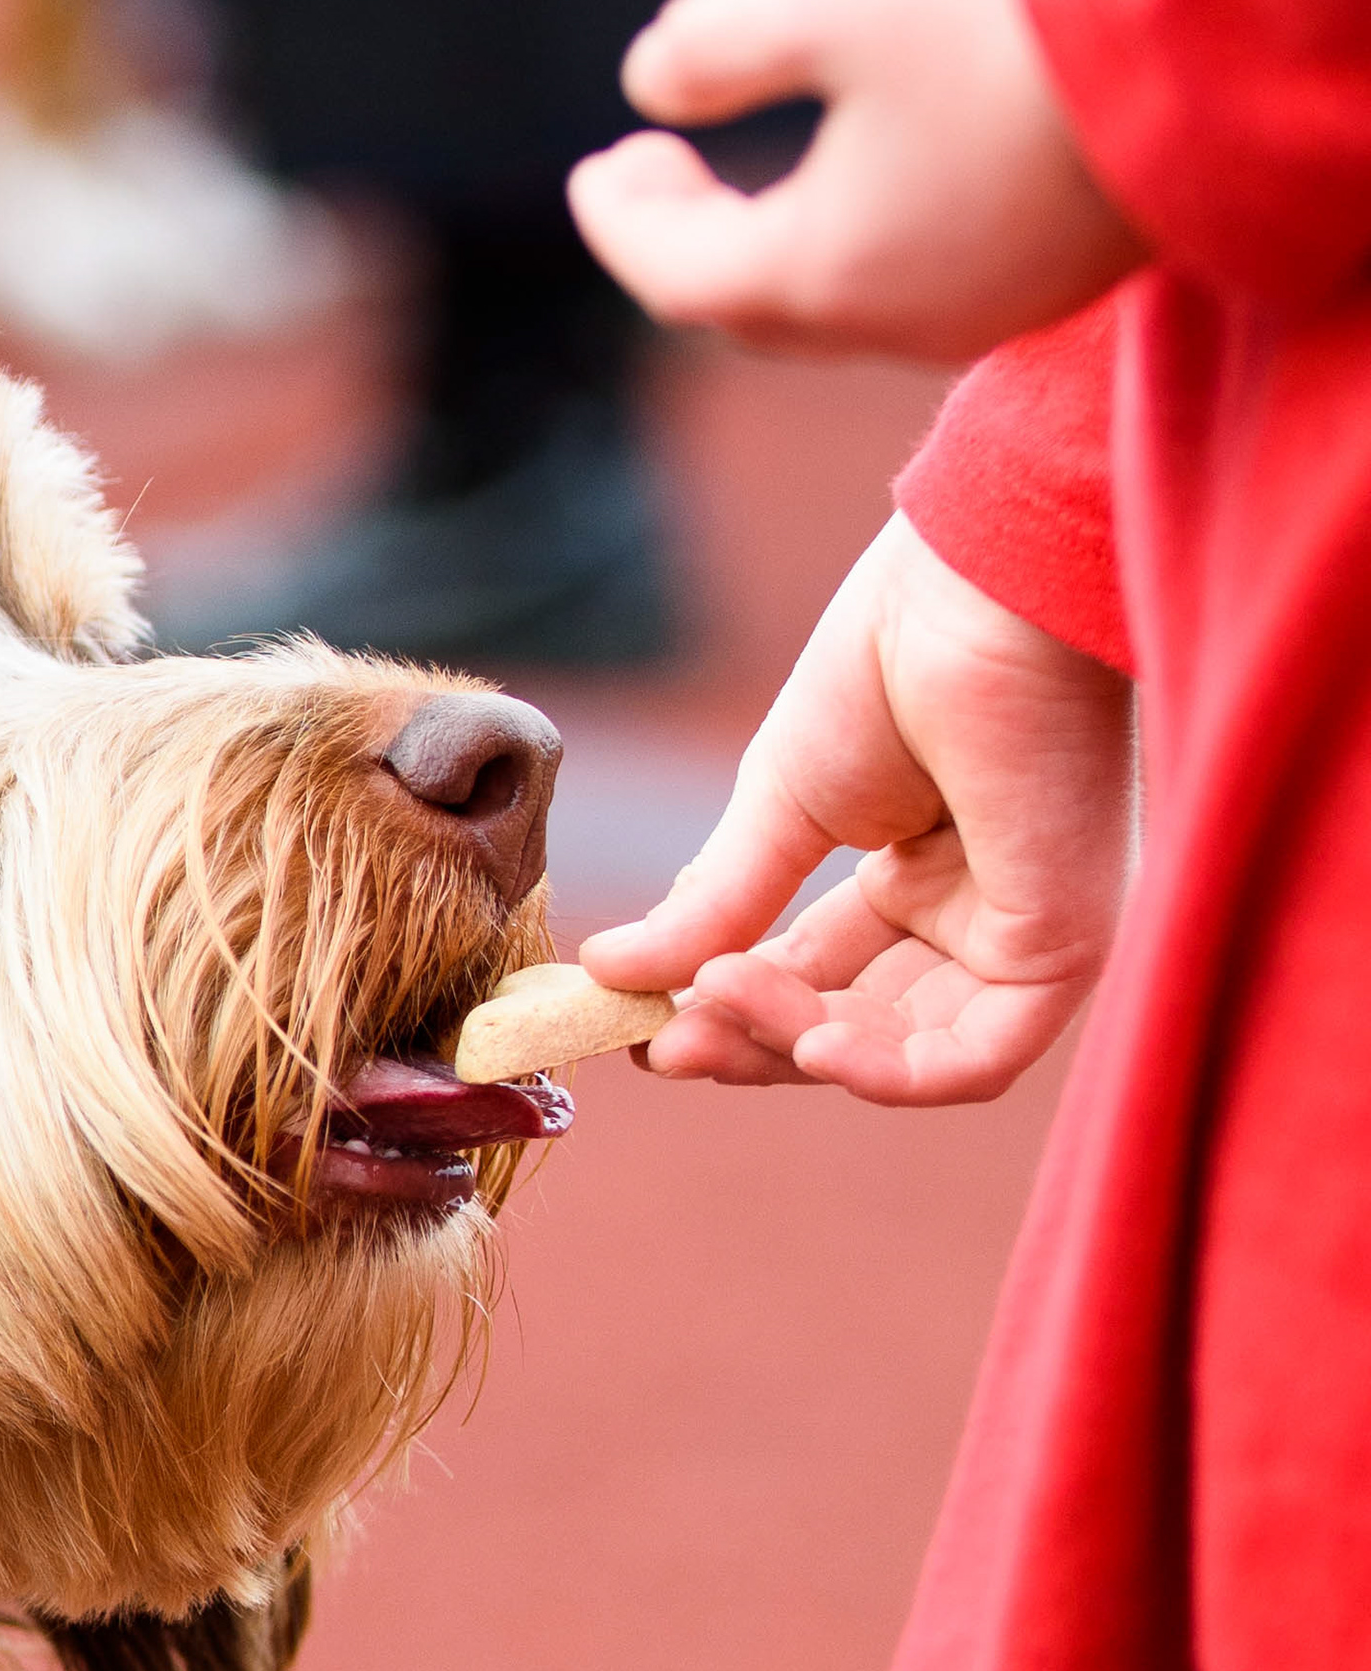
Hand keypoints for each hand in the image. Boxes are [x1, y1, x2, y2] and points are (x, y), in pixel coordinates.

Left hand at [569, 0, 1146, 363]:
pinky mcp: (1064, 273)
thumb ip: (718, 42)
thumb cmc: (1007, 14)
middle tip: (657, 166)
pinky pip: (934, 280)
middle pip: (758, 309)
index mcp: (827, 273)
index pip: (678, 276)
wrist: (1214, 34)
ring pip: (851, 302)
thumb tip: (650, 80)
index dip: (621, 220)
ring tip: (761, 165)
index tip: (599, 161)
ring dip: (786, 241)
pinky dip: (871, 236)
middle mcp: (907, 320)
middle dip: (693, 242)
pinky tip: (885, 164)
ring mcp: (996, 306)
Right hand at [584, 510, 1133, 1104]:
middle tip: (662, 1045)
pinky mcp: (1065, 945)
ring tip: (711, 1004)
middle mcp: (978, 907)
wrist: (973, 597)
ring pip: (908, 1050)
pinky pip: (976, 1058)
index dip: (734, 1005)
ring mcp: (1026, 930)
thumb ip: (711, 905)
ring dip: (799, 1045)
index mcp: (919, 862)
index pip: (821, 971)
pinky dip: (888, 1073)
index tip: (643, 1024)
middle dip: (754, 1037)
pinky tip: (809, 1041)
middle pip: (857, 1022)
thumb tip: (605, 973)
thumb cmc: (889, 663)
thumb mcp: (776, 803)